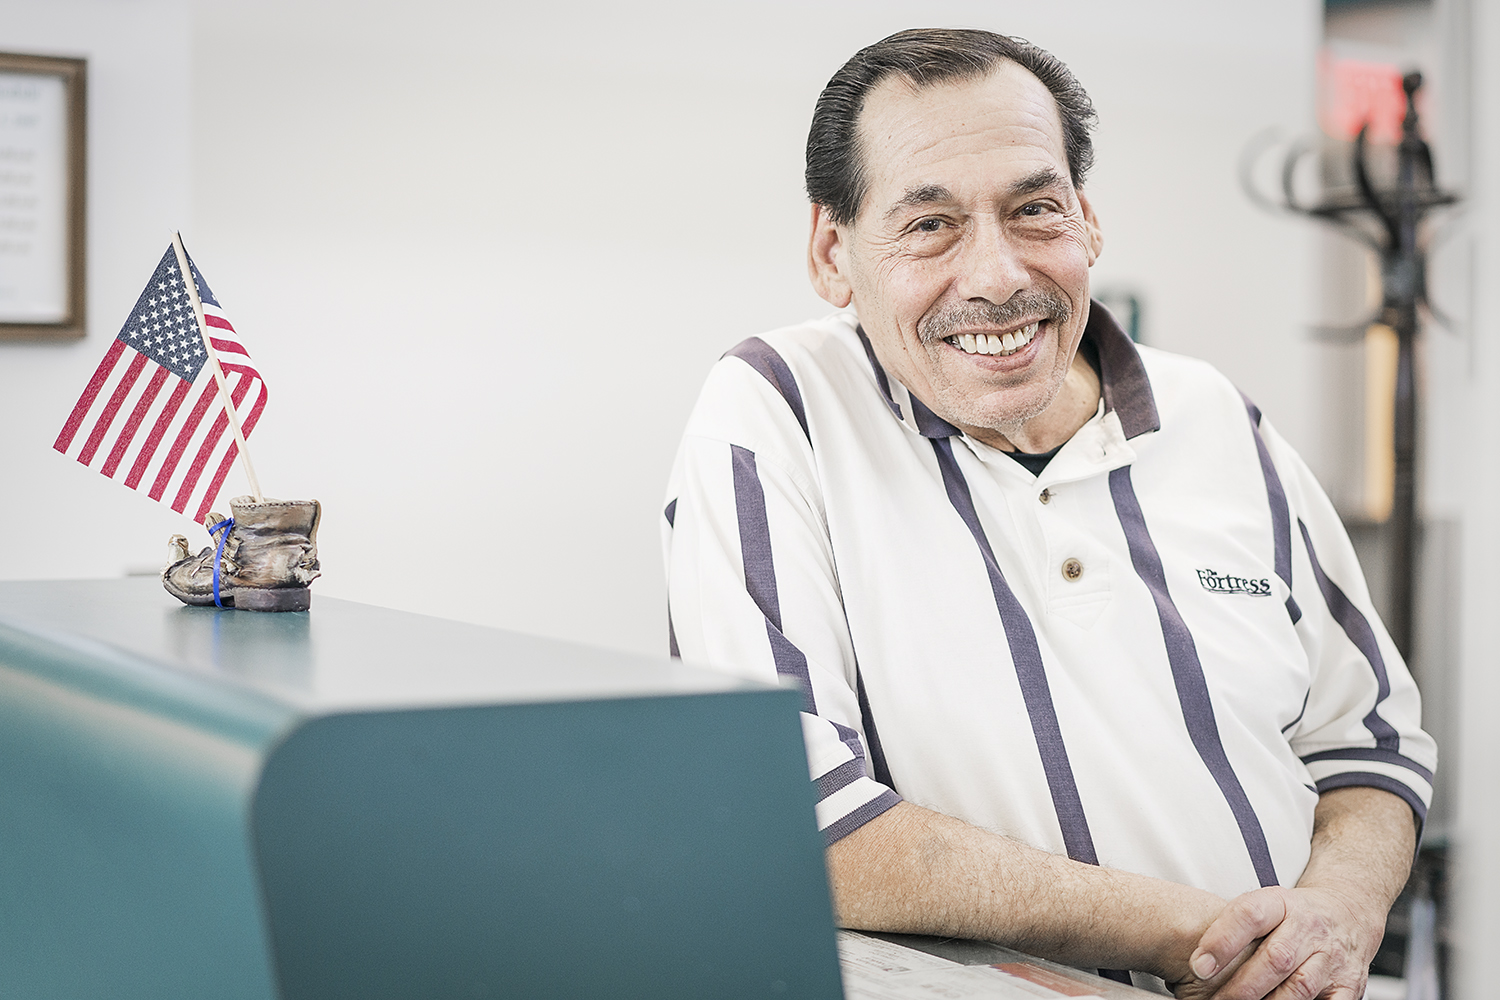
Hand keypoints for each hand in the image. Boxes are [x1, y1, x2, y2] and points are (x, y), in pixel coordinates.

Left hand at [1179, 884, 1385, 999]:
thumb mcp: (1264, 905)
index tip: (1199, 966)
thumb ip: (1232, 928)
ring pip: (1299, 987)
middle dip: (1242, 986)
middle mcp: (1309, 928)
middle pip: (1275, 958)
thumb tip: (1195, 962)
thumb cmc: (1293, 915)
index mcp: (1281, 903)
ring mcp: (1331, 957)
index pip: (1249, 915)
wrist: (1349, 911)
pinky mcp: (1350, 985)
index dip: (1222, 940)